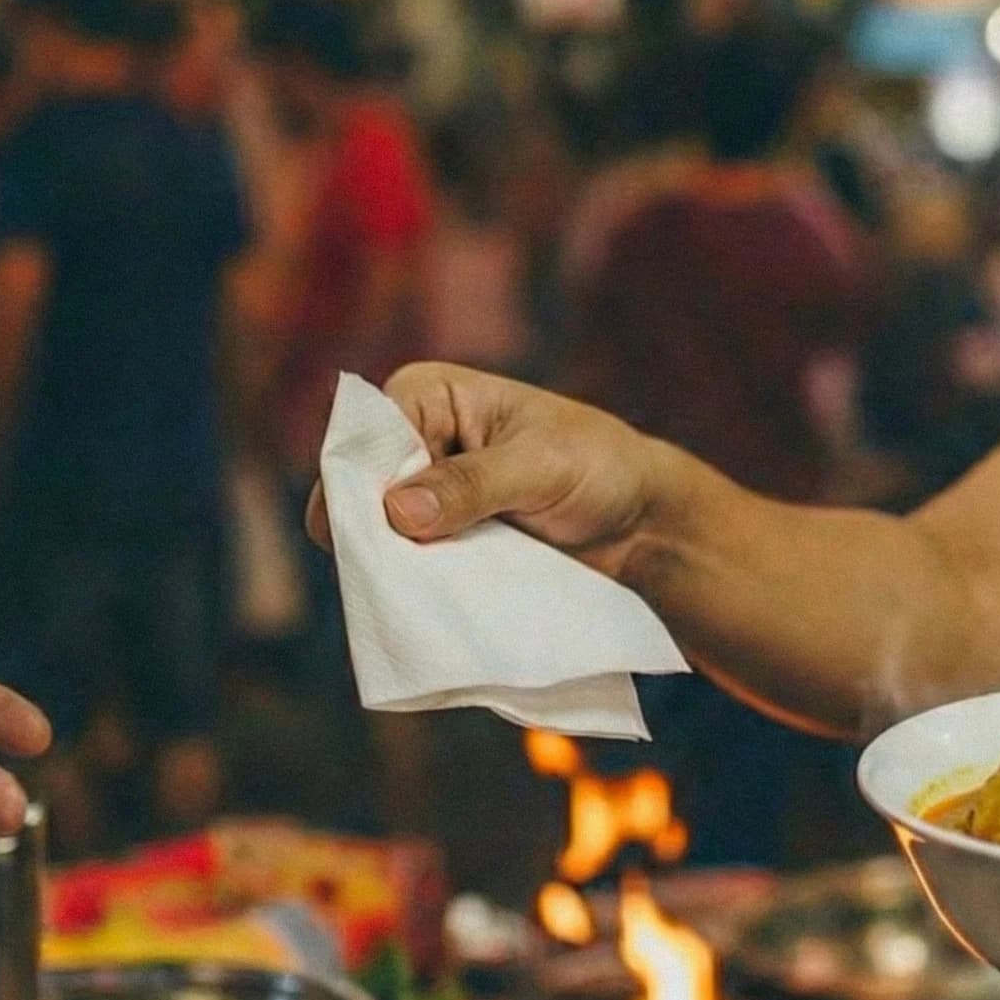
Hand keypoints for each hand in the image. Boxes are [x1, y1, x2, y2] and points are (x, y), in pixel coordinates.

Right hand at [306, 363, 678, 582]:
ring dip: (397, 567)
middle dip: (374, 534)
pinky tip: (435, 605)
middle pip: (358, 492)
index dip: (362, 486)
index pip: (364, 438)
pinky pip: (407, 566)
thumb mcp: (541, 467)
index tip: (391, 532)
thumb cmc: (601, 467)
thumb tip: (397, 511)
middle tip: (408, 574)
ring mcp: (423, 497)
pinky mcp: (439, 542)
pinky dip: (418, 586)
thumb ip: (472, 483)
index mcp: (428, 395)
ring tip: (429, 592)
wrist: (641, 522)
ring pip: (377, 537)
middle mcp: (413, 441)